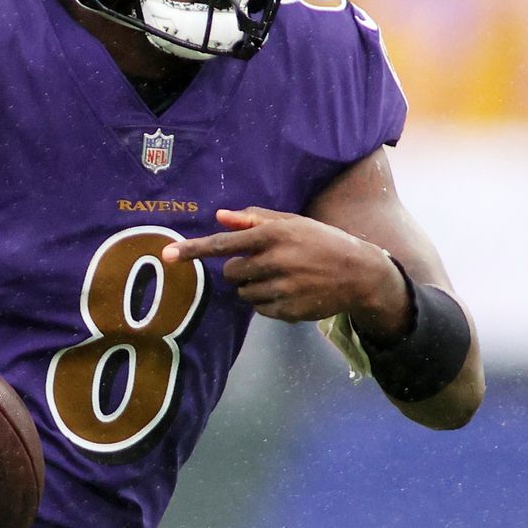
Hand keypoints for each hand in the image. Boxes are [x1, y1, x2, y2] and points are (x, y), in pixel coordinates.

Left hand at [162, 207, 410, 340]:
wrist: (359, 273)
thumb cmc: (320, 241)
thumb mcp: (292, 222)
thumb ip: (254, 218)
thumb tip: (219, 216)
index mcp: (273, 234)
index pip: (224, 243)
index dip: (194, 250)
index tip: (168, 255)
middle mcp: (276, 260)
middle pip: (231, 273)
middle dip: (239, 270)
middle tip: (263, 265)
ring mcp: (283, 288)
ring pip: (243, 293)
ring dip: (253, 287)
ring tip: (281, 278)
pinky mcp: (289, 311)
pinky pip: (260, 310)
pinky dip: (267, 303)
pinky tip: (289, 292)